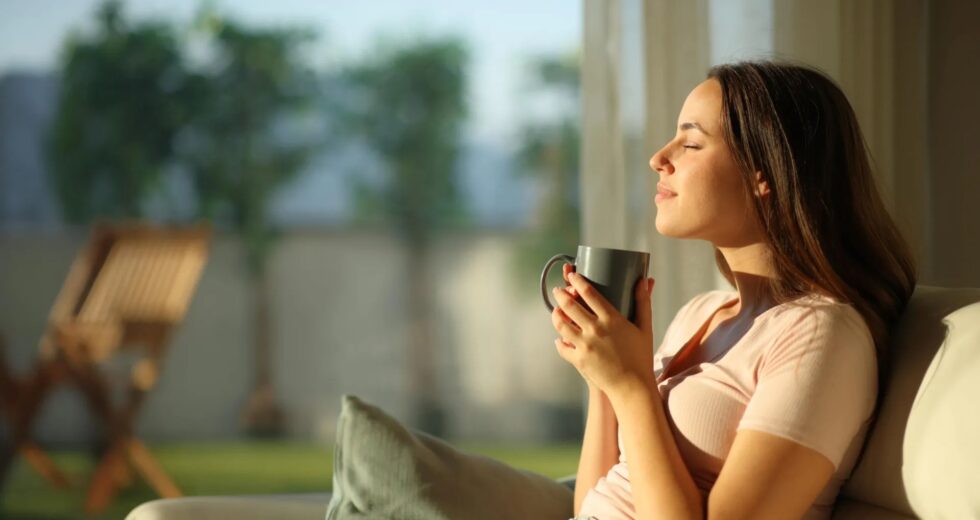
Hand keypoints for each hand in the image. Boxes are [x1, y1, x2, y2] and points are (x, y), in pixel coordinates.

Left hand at [550, 263, 655, 397]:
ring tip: (556, 310)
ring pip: (561, 324)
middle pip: (570, 305)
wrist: (633, 387)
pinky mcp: (578, 360)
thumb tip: (644, 280)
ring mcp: (585, 345)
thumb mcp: (645, 327)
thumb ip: (643, 302)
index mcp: (611, 319)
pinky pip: (562, 347)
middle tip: (558, 290)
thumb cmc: (641, 357)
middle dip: (561, 294)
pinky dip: (559, 341)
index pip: (589, 293)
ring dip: (556, 315)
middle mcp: (596, 329)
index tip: (572, 275)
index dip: (577, 281)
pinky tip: (559, 338)